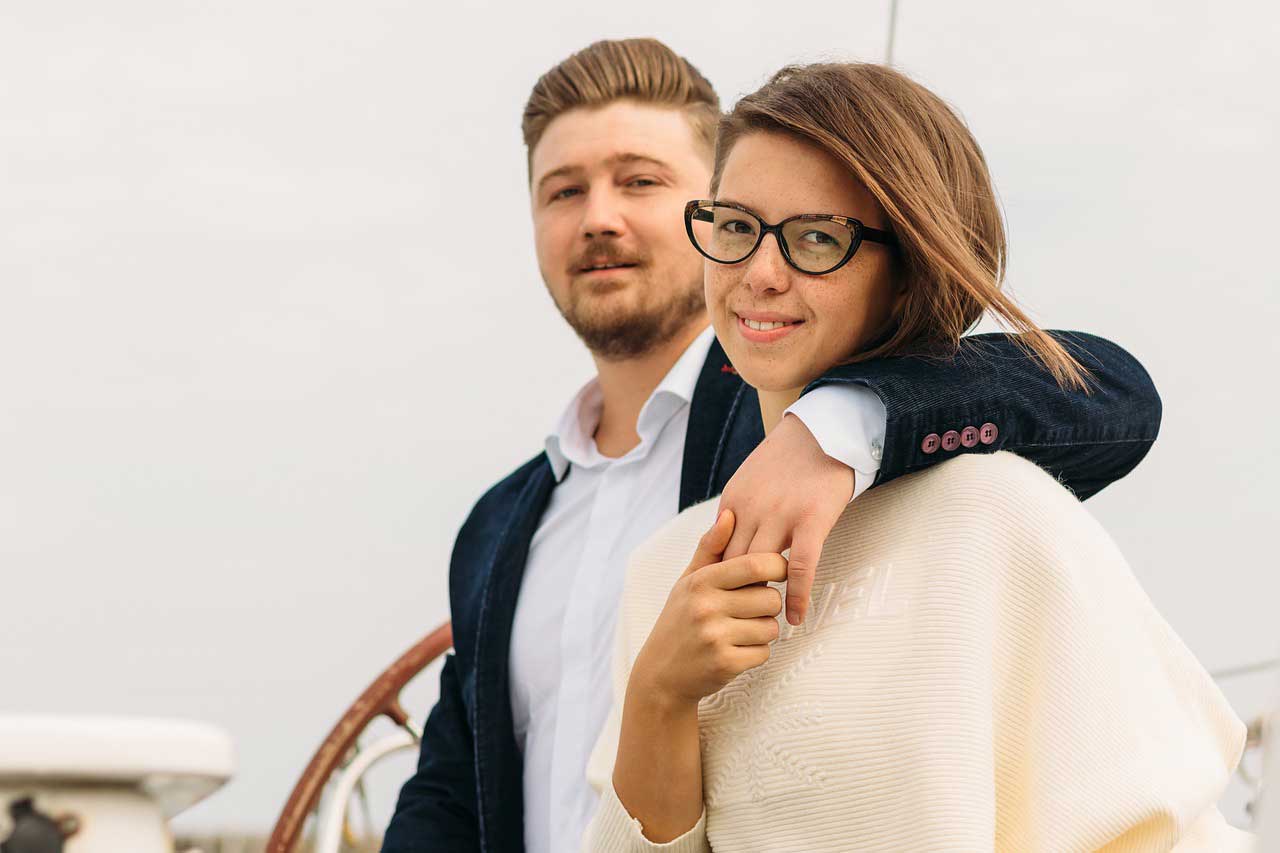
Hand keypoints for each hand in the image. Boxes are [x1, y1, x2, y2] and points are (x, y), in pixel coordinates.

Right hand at [631, 509, 786, 706]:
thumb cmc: (679, 621)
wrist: (661, 674)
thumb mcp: (688, 581)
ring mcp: (715, 636)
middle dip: (768, 604)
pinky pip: (764, 653)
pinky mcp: (725, 663)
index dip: (778, 566)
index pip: (756, 564)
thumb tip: (729, 513)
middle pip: (770, 598)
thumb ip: (711, 548)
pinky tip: (735, 650)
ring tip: (740, 631)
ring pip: (771, 627)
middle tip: (752, 609)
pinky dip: (756, 653)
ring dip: (763, 631)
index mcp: (701, 581)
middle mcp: (707, 607)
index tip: (778, 572)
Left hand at [718, 413, 854, 625]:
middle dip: (734, 594)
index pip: (717, 553)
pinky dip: (797, 597)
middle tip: (740, 620)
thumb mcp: (749, 479)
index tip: (723, 601)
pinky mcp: (811, 521)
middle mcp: (751, 511)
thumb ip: (736, 511)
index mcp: (733, 502)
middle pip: (733, 566)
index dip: (720, 581)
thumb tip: (726, 542)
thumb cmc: (788, 457)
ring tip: (765, 622)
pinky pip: (800, 569)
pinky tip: (797, 618)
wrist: (824, 430)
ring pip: (761, 569)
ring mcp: (781, 517)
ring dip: (762, 599)